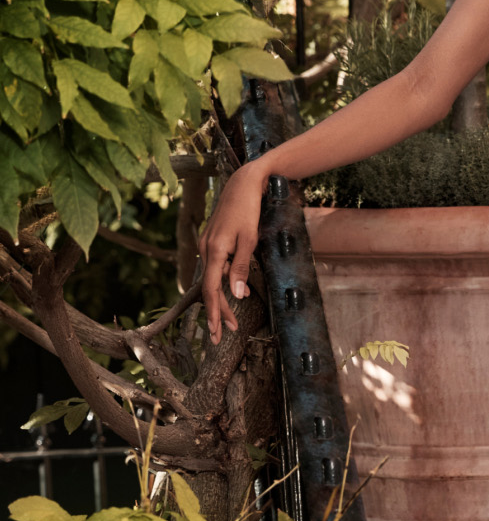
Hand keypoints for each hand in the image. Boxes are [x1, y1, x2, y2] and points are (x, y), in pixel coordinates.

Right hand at [200, 160, 267, 342]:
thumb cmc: (248, 210)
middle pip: (209, 289)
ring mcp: (207, 244)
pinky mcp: (213, 241)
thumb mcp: (250, 240)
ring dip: (221, 301)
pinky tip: (233, 292)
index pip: (211, 290)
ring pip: (211, 280)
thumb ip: (242, 268)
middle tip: (224, 337)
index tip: (219, 332)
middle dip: (217, 313)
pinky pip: (214, 269)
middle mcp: (206, 249)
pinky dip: (221, 284)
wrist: (243, 183)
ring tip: (230, 321)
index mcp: (214, 251)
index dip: (216, 313)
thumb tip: (237, 296)